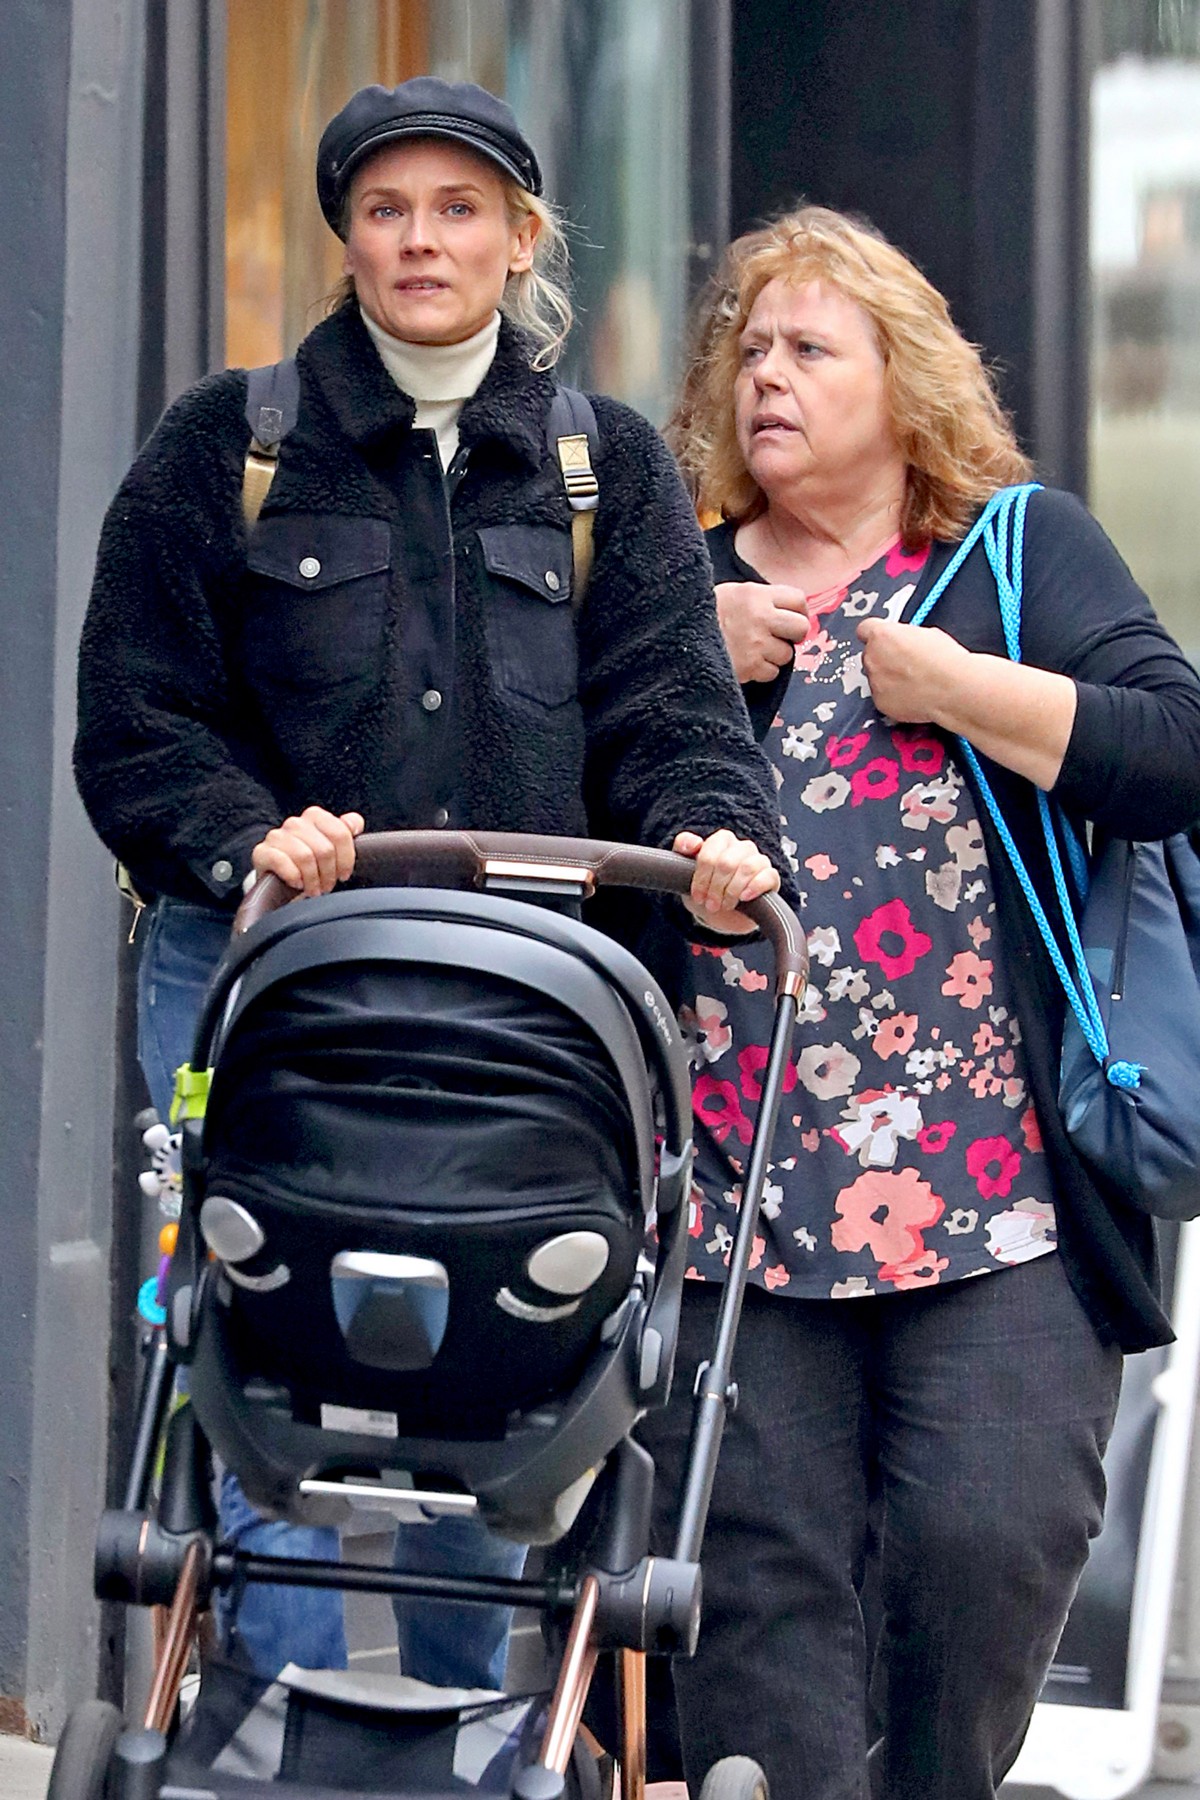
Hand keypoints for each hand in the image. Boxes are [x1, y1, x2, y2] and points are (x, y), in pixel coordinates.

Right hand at [251, 805, 364, 896]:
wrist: (280, 886)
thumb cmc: (310, 867)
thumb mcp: (331, 850)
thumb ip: (344, 832)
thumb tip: (355, 823)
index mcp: (315, 817)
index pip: (340, 833)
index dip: (346, 859)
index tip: (344, 875)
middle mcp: (295, 823)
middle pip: (325, 849)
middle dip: (329, 874)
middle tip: (327, 886)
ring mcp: (277, 836)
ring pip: (305, 857)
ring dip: (312, 879)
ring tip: (314, 890)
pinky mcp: (262, 852)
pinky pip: (281, 862)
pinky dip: (293, 876)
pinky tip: (297, 884)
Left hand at [673, 829, 780, 935]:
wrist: (722, 913)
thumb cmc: (705, 888)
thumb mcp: (686, 870)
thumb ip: (683, 847)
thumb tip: (692, 843)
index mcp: (722, 840)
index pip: (710, 851)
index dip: (701, 877)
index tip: (697, 896)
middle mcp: (742, 847)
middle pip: (727, 862)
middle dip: (716, 887)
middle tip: (711, 904)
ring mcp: (759, 861)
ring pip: (748, 867)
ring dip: (732, 891)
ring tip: (725, 905)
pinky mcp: (771, 877)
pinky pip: (768, 876)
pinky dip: (754, 887)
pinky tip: (744, 898)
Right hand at [716, 581, 809, 683]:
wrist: (678, 637)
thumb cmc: (706, 615)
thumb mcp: (734, 594)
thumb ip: (761, 600)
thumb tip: (791, 612)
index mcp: (756, 594)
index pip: (798, 599)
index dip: (798, 611)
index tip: (789, 618)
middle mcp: (760, 616)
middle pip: (800, 627)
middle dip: (792, 635)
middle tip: (778, 637)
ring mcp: (756, 643)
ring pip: (786, 654)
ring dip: (773, 655)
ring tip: (753, 650)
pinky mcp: (750, 666)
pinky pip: (772, 672)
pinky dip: (761, 671)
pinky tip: (746, 662)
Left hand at [856, 618, 972, 723]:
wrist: (952, 688)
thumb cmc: (944, 660)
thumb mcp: (927, 633)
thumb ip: (906, 636)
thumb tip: (908, 641)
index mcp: (882, 635)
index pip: (865, 629)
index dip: (875, 635)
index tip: (882, 639)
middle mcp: (873, 658)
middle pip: (871, 655)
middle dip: (884, 659)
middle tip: (906, 664)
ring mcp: (875, 682)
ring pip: (876, 678)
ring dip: (888, 679)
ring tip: (913, 681)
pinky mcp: (880, 702)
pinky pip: (882, 697)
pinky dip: (894, 697)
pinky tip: (913, 695)